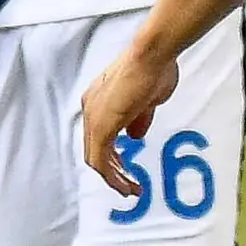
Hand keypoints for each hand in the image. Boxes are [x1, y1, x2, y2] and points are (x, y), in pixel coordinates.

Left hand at [79, 38, 181, 192]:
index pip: (98, 136)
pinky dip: (113, 175)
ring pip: (95, 159)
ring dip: (113, 178)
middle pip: (93, 150)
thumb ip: (138, 119)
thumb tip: (134, 136)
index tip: (126, 169)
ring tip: (131, 190)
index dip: (111, 156)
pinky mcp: (102, 125)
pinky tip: (126, 184)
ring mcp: (94, 117)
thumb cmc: (155, 70)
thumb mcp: (147, 100)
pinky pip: (101, 159)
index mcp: (99, 102)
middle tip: (128, 185)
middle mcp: (90, 110)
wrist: (153, 55)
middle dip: (111, 171)